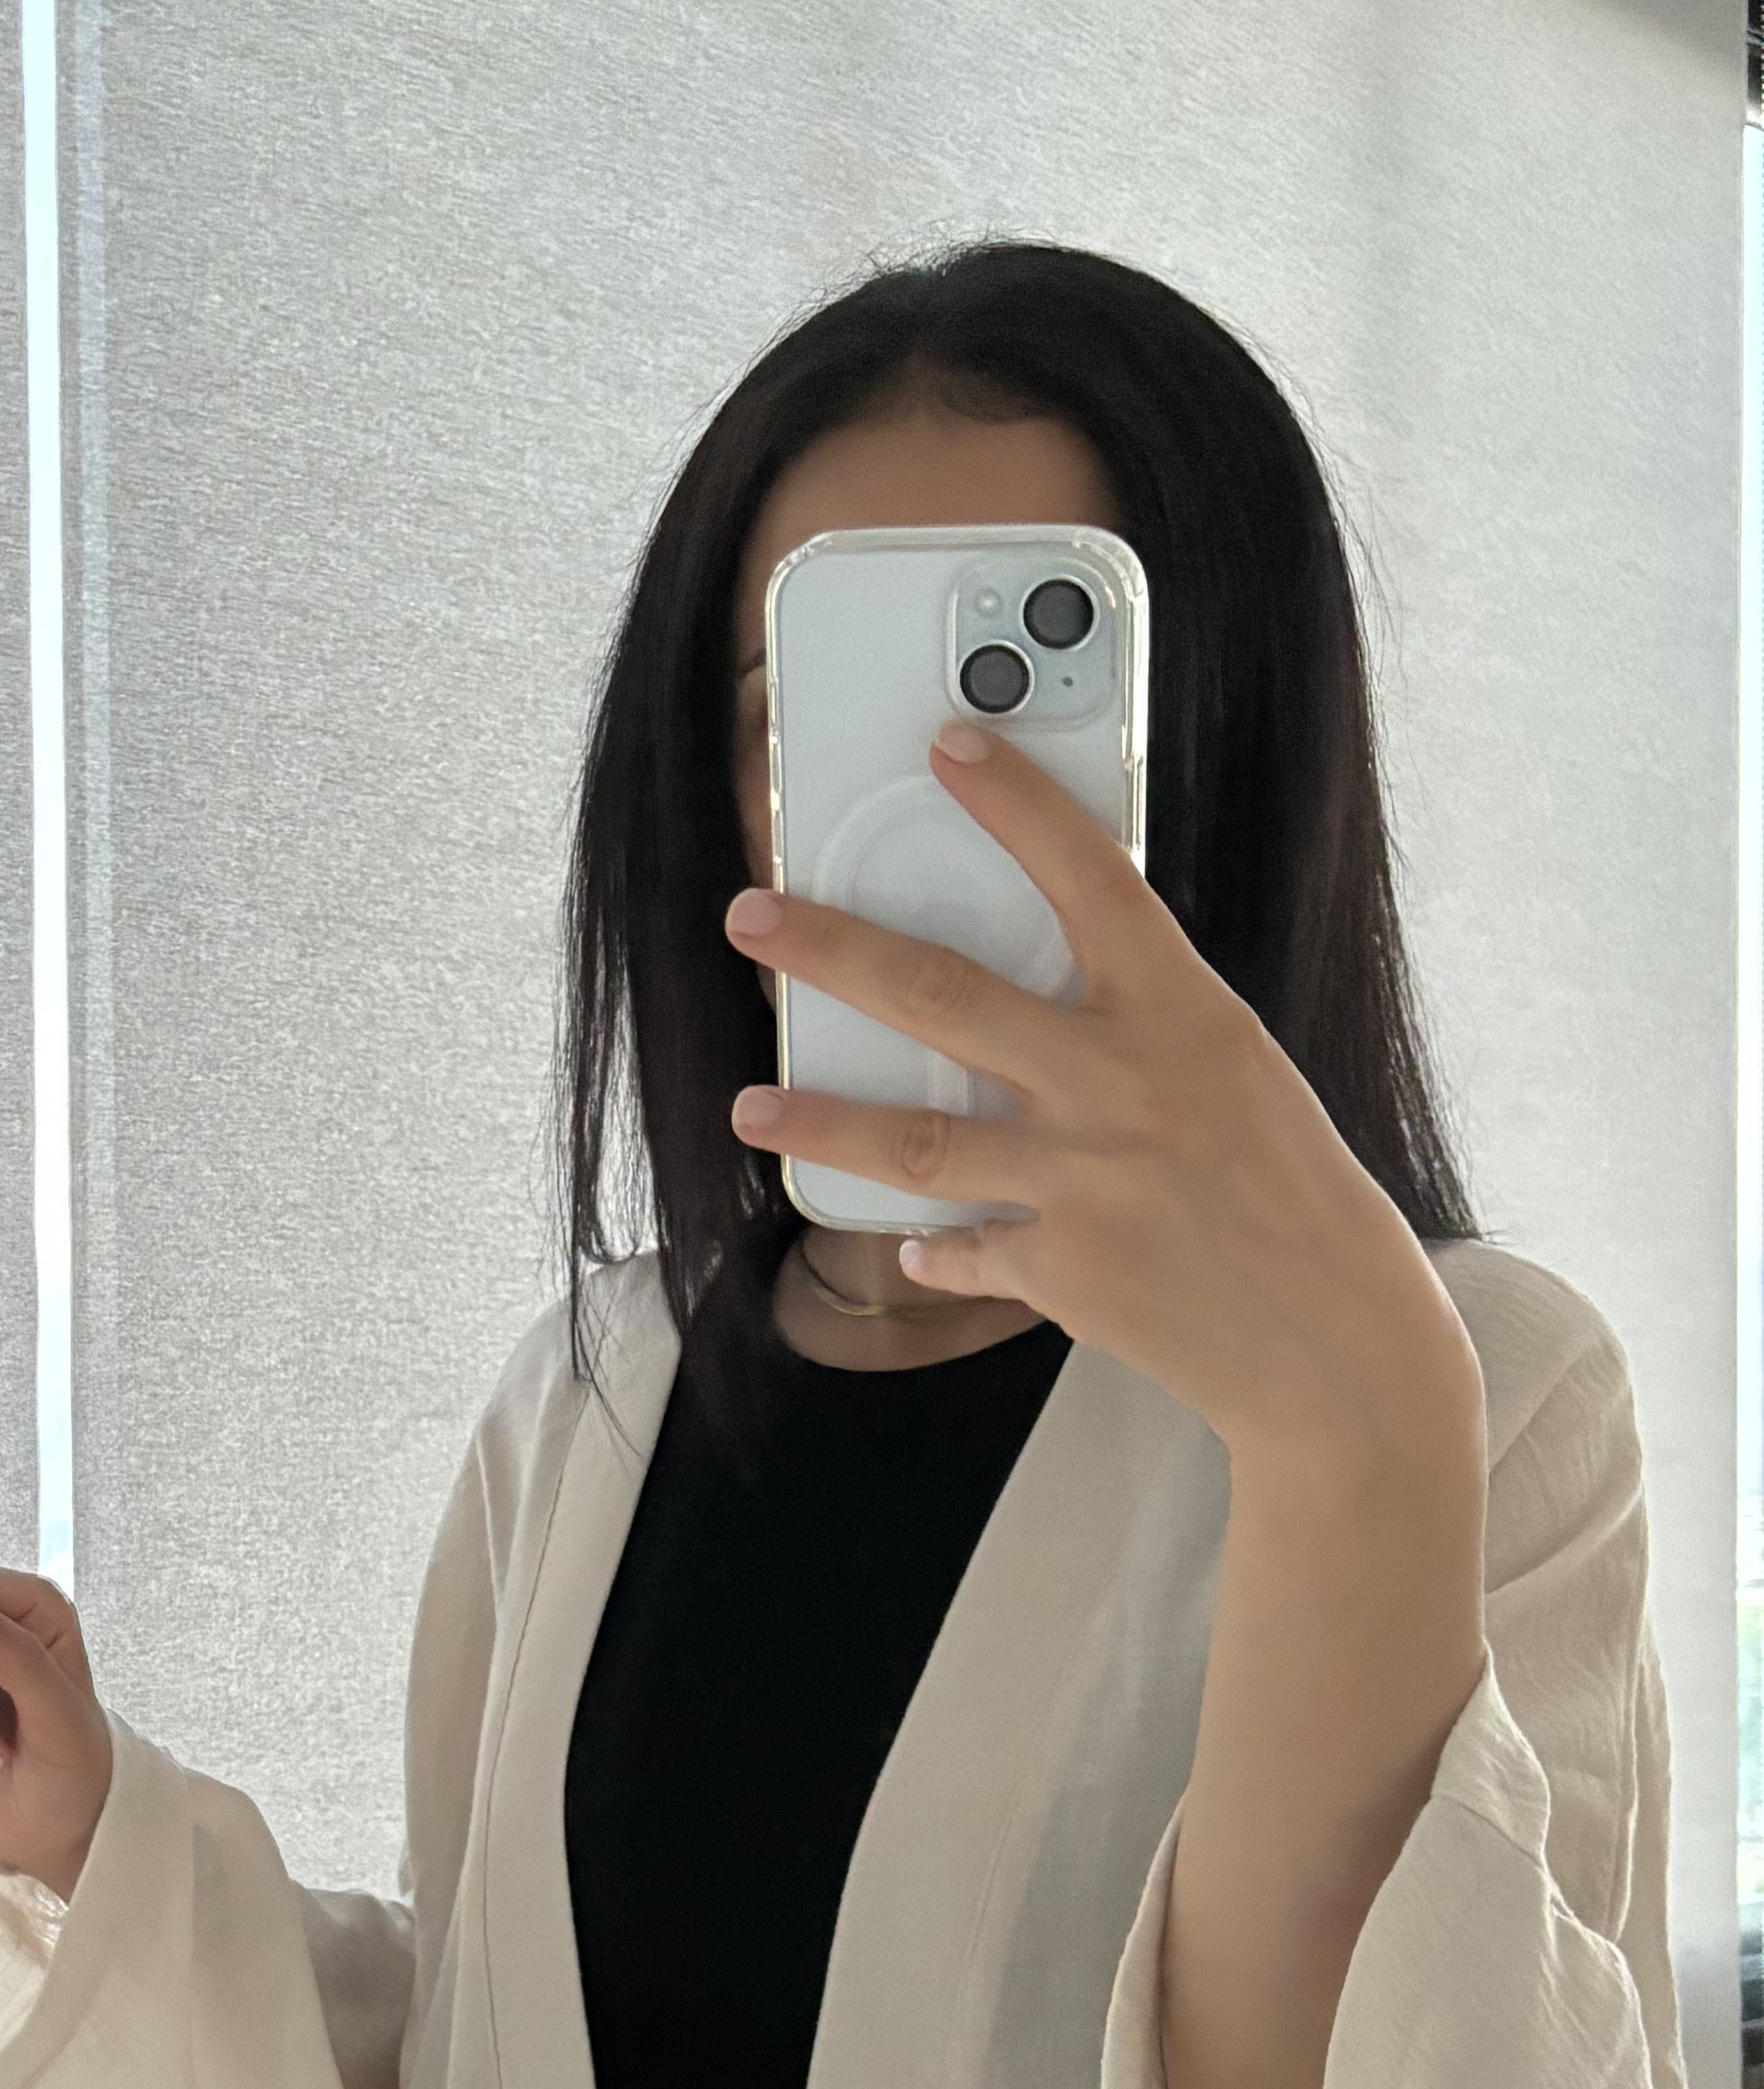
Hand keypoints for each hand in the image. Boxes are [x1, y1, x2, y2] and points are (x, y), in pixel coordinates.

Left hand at [725, 723, 1480, 1476]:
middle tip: (751, 918)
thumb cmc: (1293, 1195)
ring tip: (749, 1109)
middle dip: (831, 949)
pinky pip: (961, 1250)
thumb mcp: (1235, 1073)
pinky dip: (933, 1248)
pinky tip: (910, 1243)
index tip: (950, 744)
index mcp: (1185, 1013)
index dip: (1017, 803)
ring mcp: (1084, 1178)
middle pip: (944, 994)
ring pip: (910, 1139)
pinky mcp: (1060, 1269)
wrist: (1338, 1344)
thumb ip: (1140, 1029)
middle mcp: (1124, 1083)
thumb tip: (1033, 1001)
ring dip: (815, 1122)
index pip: (1090, 877)